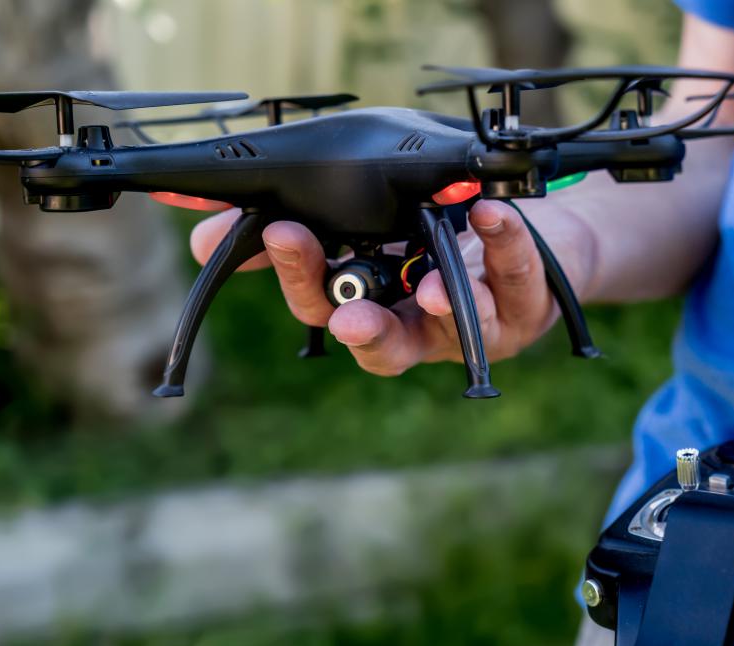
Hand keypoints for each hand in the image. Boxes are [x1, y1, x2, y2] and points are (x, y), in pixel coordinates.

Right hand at [188, 199, 597, 374]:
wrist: (536, 233)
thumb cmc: (440, 230)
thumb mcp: (365, 226)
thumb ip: (294, 235)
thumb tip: (198, 237)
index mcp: (377, 311)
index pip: (327, 310)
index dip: (303, 278)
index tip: (281, 232)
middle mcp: (421, 330)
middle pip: (386, 345)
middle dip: (365, 331)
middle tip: (348, 316)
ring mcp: (477, 323)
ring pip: (456, 325)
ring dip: (444, 303)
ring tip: (436, 283)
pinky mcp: (526, 303)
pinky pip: (515, 274)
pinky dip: (504, 243)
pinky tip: (491, 213)